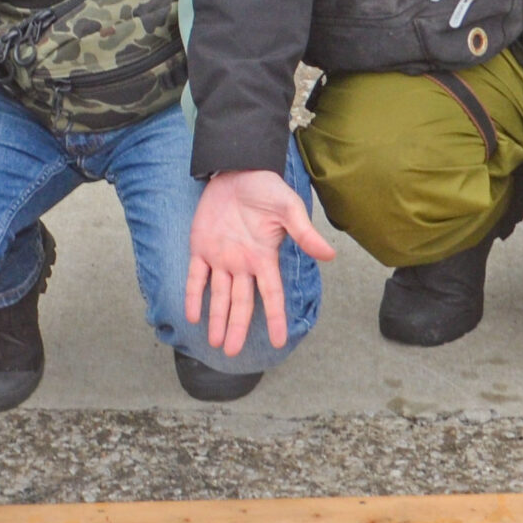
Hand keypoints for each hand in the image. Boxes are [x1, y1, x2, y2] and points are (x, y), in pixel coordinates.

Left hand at [184, 169, 337, 360]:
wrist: (237, 169)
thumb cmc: (267, 188)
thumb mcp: (288, 208)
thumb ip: (305, 233)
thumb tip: (330, 256)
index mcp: (264, 258)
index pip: (272, 294)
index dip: (276, 318)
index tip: (280, 342)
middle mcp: (243, 263)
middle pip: (241, 302)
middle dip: (237, 327)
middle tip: (232, 353)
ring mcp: (221, 257)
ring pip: (218, 295)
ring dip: (217, 318)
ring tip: (215, 343)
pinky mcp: (201, 247)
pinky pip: (195, 277)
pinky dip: (193, 295)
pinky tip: (193, 315)